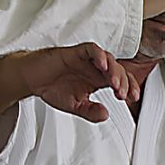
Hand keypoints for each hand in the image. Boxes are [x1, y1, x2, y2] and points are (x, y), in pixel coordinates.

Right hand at [17, 43, 138, 121]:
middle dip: (124, 82)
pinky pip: (91, 50)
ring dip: (114, 70)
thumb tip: (105, 115)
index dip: (130, 87)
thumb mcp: (74, 106)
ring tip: (115, 83)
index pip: (121, 80)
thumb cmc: (52, 87)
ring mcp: (86, 59)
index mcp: (97, 79)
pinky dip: (98, 55)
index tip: (133, 98)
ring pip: (108, 59)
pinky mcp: (75, 52)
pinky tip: (102, 65)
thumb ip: (90, 111)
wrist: (31, 77)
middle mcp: (94, 68)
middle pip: (118, 70)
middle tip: (122, 94)